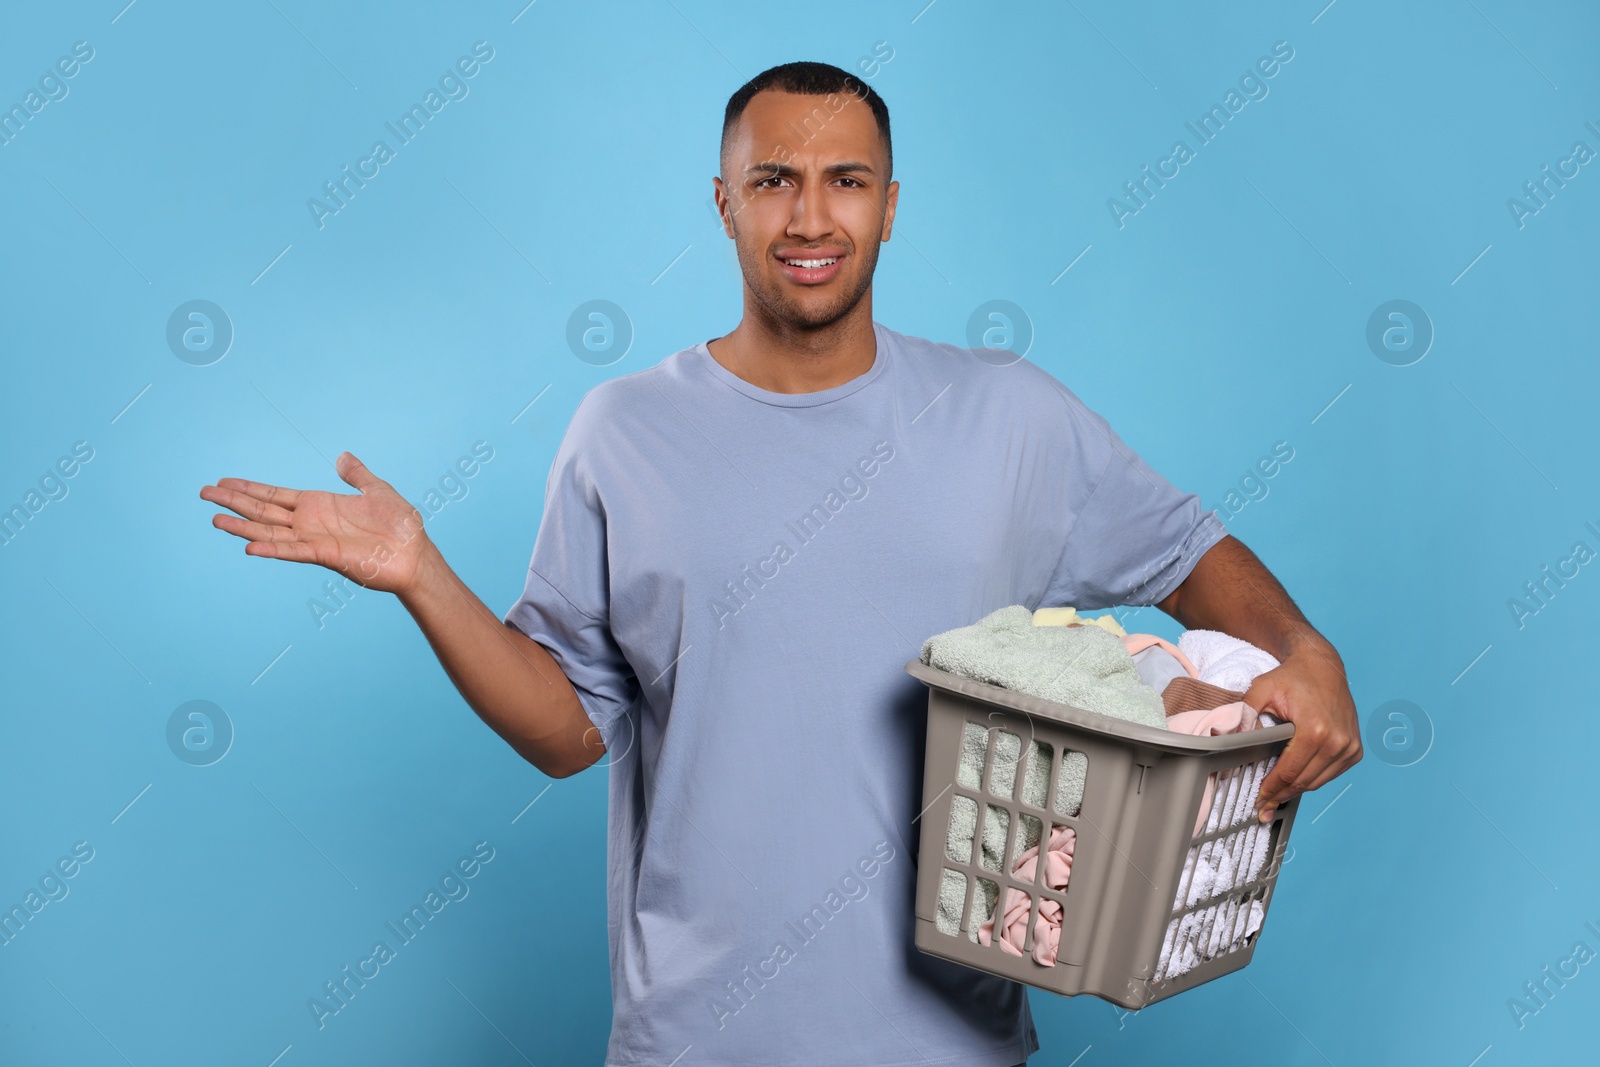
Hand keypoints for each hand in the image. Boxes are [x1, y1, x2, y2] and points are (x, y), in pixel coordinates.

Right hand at [200, 452, 435, 596]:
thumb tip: (343, 456)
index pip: (276, 494)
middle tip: (203, 494)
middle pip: (264, 510)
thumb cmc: (401, 525)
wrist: (416, 554)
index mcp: (320, 505)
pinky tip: (249, 545)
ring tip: (215, 519)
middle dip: (234, 502)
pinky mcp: (326, 555)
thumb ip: (356, 475)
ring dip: (243, 526)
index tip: (223, 482)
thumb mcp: (377, 490)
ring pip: (270, 531)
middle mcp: (311, 522)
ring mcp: (315, 539)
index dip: (250, 488)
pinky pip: (293, 551)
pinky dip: (272, 548)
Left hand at [1243, 641, 1360, 822]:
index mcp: (1316, 730)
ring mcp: (1349, 747)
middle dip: (1280, 796)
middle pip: (1304, 781)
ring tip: (1276, 799)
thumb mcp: (1260, 690)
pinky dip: (1313, 780)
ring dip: (1296, 791)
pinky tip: (1296, 782)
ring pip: (1318, 782)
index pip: (1289, 772)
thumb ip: (1244, 716)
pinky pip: (1331, 774)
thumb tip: (1228, 742)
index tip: (1259, 801)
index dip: (1271, 789)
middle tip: (1263, 808)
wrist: (1322, 664)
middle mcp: (1338, 742)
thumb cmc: (1291, 677)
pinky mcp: (1355, 749)